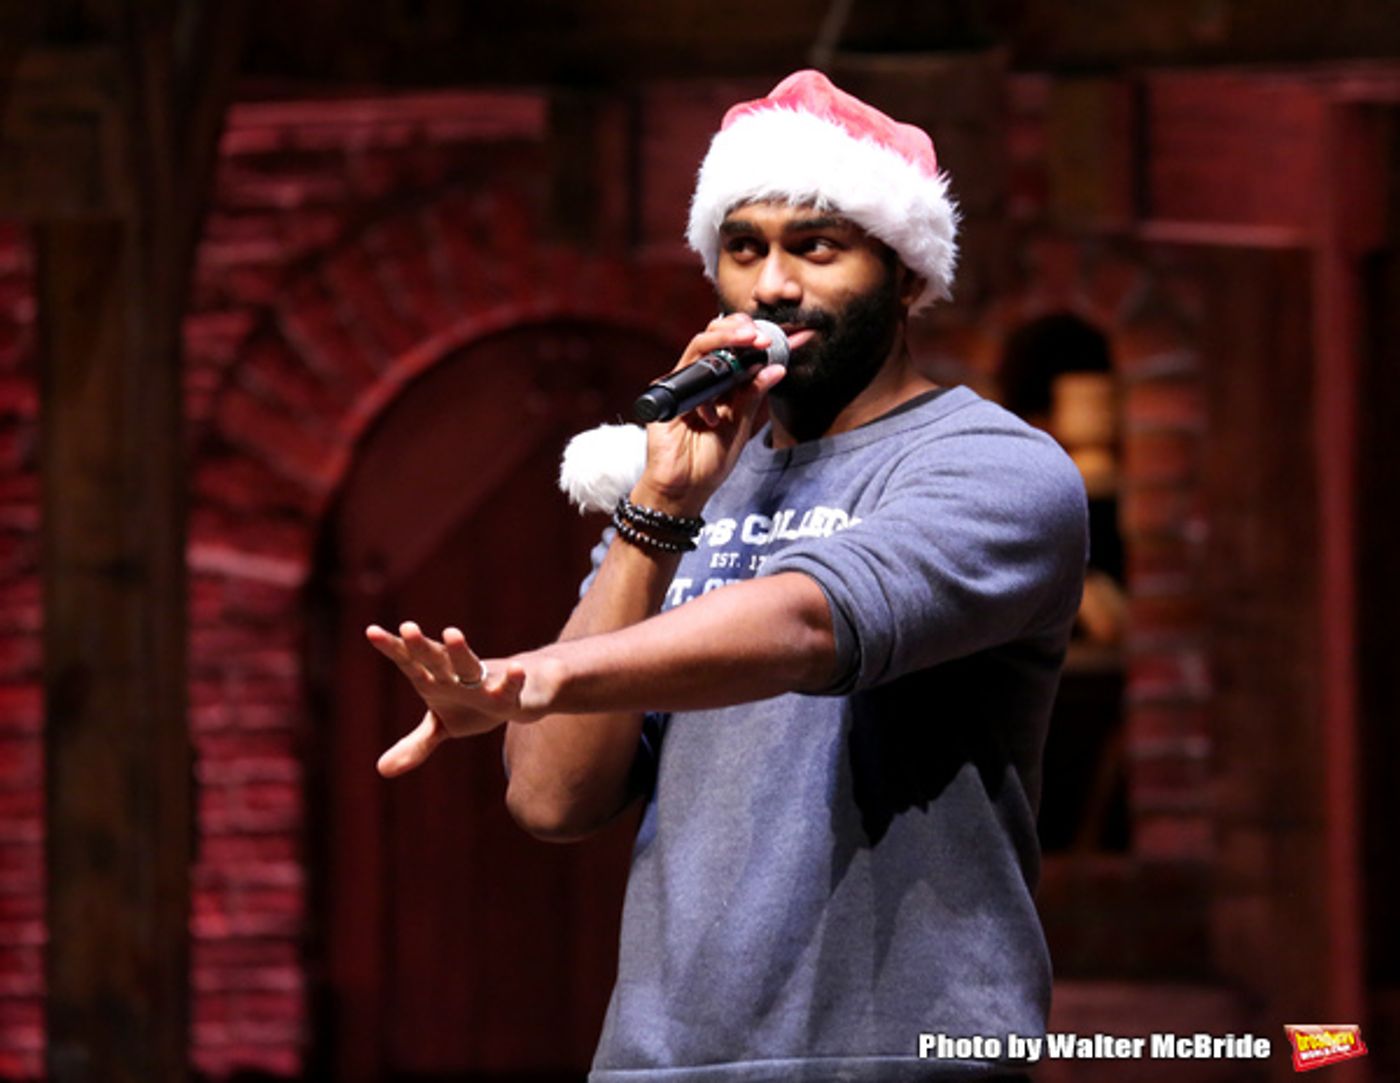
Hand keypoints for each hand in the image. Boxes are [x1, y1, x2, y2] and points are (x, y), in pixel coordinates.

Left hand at [365, 621, 528, 776]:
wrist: (521, 693)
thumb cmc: (474, 703)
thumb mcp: (442, 726)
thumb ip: (415, 744)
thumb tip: (381, 770)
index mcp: (436, 679)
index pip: (410, 662)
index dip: (393, 647)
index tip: (372, 631)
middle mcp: (456, 675)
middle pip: (435, 658)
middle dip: (421, 646)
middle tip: (408, 628)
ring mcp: (484, 682)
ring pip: (470, 665)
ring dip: (461, 651)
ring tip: (452, 633)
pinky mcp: (510, 695)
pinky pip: (511, 686)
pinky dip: (514, 679)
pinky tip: (517, 670)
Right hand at [638, 313, 785, 513]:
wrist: (684, 490)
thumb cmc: (710, 462)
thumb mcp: (740, 427)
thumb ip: (754, 396)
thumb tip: (778, 368)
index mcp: (724, 386)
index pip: (744, 353)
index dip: (769, 343)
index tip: (797, 336)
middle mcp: (703, 379)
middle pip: (719, 337)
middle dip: (743, 329)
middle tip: (766, 336)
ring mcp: (684, 384)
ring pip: (701, 344)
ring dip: (727, 337)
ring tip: (752, 340)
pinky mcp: (667, 394)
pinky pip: (686, 370)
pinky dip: (707, 377)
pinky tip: (719, 405)